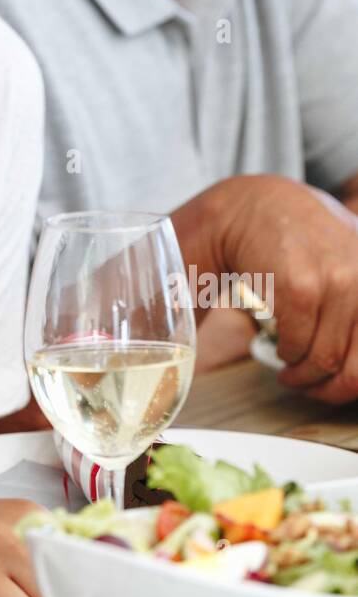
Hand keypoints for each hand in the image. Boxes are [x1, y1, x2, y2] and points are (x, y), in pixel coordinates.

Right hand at [193, 175, 357, 403]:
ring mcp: (336, 282)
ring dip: (302, 374)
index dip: (352, 382)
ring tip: (290, 369)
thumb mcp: (346, 261)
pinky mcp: (301, 288)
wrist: (250, 208)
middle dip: (330, 388)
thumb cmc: (297, 240)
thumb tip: (353, 367)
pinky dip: (285, 354)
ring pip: (324, 359)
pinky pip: (296, 344)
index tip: (337, 385)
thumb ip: (356, 305)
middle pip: (356, 365)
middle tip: (312, 388)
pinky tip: (280, 346)